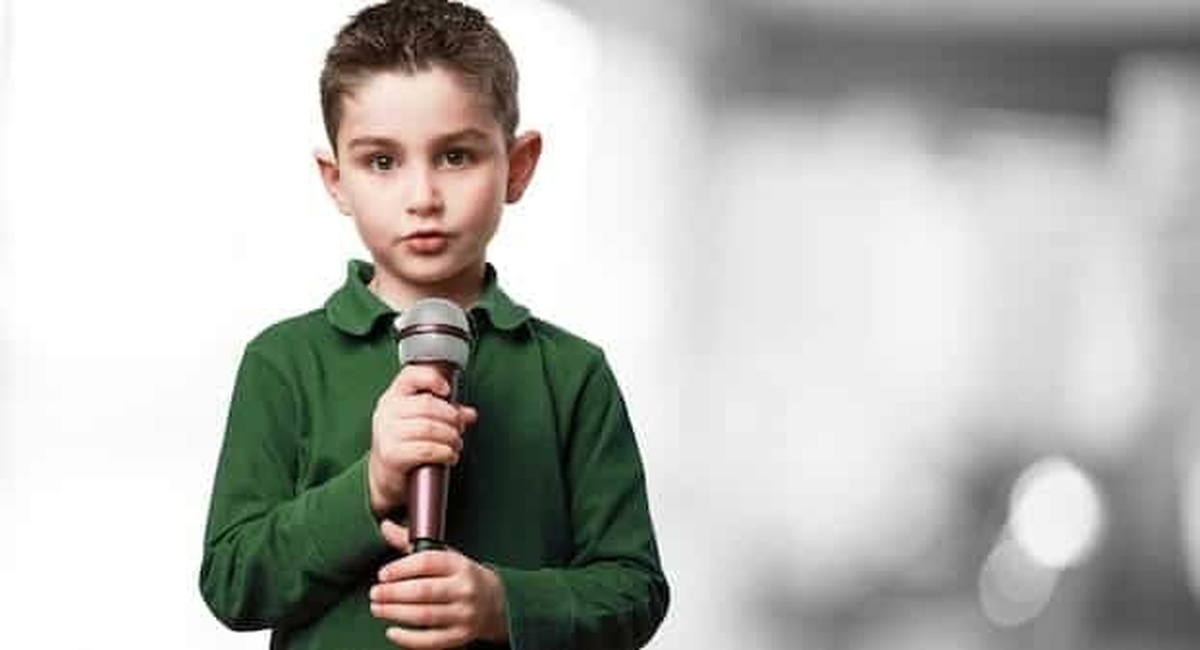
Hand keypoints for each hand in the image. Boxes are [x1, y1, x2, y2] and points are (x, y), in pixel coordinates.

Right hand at [368, 364, 477, 516]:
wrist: (384, 475)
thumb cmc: (405, 444)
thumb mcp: (422, 422)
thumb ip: (446, 414)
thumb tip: (469, 413)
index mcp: (393, 397)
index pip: (410, 376)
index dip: (431, 378)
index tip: (447, 390)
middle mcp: (387, 411)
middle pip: (427, 405)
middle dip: (451, 417)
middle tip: (460, 428)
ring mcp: (387, 432)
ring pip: (429, 427)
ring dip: (451, 437)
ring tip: (457, 444)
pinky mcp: (391, 454)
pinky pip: (426, 449)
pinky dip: (444, 452)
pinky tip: (450, 456)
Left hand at [370, 520, 508, 648]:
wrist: (495, 602)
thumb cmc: (461, 577)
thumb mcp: (444, 555)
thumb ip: (411, 542)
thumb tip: (384, 526)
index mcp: (460, 565)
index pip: (428, 562)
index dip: (401, 568)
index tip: (382, 574)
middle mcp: (464, 589)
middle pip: (423, 591)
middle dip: (393, 593)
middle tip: (374, 593)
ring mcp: (464, 614)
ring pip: (424, 616)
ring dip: (395, 613)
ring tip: (377, 608)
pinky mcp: (460, 636)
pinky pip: (431, 641)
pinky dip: (408, 639)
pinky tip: (391, 631)